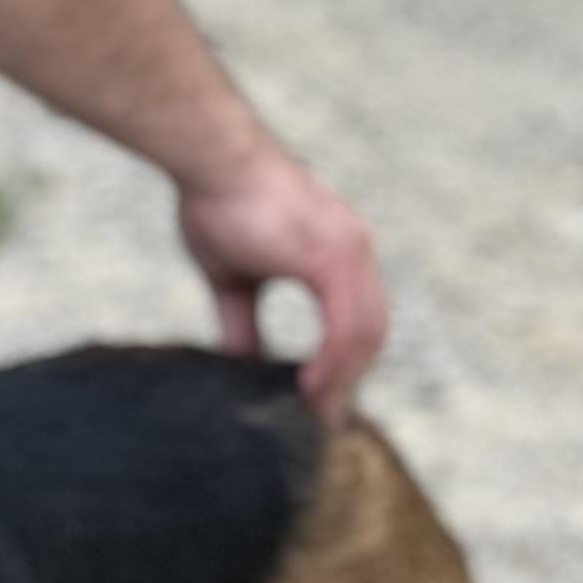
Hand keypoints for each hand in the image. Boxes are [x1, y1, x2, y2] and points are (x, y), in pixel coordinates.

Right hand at [176, 139, 388, 421]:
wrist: (211, 160)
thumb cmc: (215, 203)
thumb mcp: (231, 280)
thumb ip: (241, 326)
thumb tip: (237, 370)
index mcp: (337, 253)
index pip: (358, 322)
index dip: (344, 366)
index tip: (321, 403)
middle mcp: (354, 251)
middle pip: (371, 335)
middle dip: (350, 382)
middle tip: (323, 423)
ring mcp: (349, 252)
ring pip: (365, 336)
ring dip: (343, 381)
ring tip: (316, 416)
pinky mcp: (334, 257)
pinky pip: (345, 326)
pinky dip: (333, 363)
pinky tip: (311, 390)